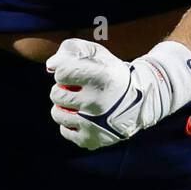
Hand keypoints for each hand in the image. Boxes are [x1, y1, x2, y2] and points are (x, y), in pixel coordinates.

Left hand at [47, 37, 190, 149]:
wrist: (140, 102)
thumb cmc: (111, 74)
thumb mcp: (97, 54)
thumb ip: (71, 49)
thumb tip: (50, 66)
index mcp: (101, 77)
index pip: (62, 72)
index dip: (64, 71)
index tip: (74, 73)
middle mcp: (98, 102)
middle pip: (56, 94)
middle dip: (63, 89)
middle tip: (77, 89)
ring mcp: (94, 124)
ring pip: (57, 113)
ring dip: (64, 106)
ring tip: (78, 103)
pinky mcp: (92, 139)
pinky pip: (65, 130)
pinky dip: (71, 123)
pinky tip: (83, 117)